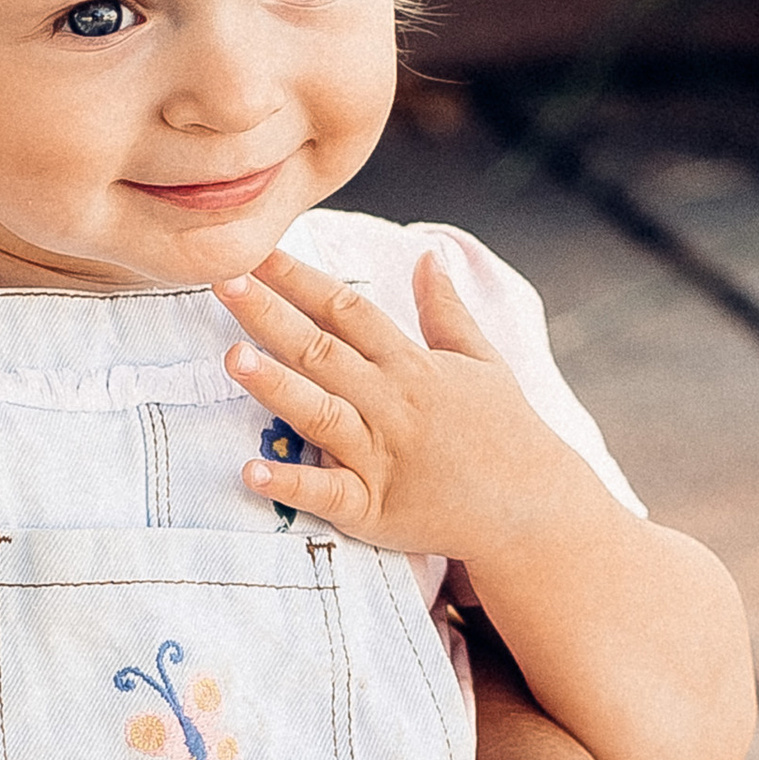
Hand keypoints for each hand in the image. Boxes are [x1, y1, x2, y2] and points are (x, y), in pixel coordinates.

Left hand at [223, 243, 589, 565]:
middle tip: (223, 281)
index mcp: (412, 366)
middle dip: (271, 315)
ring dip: (275, 387)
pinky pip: (327, 495)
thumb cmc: (505, 431)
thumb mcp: (483, 361)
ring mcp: (381, 456)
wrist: (535, 509)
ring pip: (320, 414)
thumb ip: (446, 311)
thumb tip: (429, 254)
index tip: (258, 250)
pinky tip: (251, 470)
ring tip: (231, 358)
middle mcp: (392, 404)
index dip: (302, 278)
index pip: (348, 310)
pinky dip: (290, 484)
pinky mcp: (375, 508)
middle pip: (323, 351)